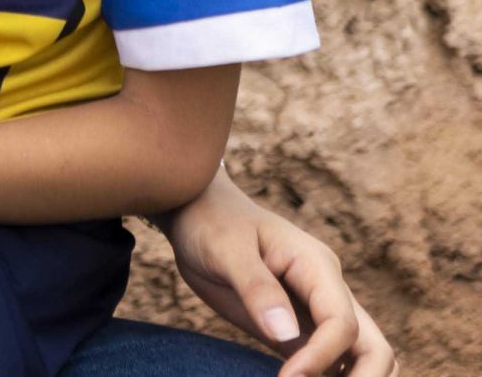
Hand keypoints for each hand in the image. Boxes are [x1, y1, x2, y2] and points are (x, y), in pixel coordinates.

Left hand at [162, 170, 393, 376]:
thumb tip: (285, 334)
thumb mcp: (224, 247)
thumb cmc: (212, 223)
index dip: (321, 357)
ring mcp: (319, 314)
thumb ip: (256, 287)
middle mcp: (330, 293)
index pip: (341, 324)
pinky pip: (332, 366)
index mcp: (317, 266)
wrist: (199, 213)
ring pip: (364, 360)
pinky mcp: (301, 332)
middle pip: (375, 350)